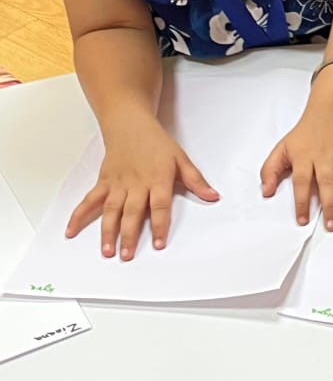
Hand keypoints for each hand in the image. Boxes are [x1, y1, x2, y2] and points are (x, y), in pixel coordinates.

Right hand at [67, 116, 218, 260]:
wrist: (130, 125)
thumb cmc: (157, 144)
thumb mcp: (181, 159)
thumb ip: (196, 181)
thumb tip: (213, 196)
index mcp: (158, 179)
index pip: (159, 205)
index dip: (160, 225)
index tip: (159, 244)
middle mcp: (136, 183)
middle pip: (132, 211)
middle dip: (129, 234)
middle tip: (128, 255)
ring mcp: (117, 183)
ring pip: (111, 210)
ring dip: (107, 231)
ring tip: (107, 251)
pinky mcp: (104, 182)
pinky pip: (90, 200)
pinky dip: (79, 215)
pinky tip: (72, 231)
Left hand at [260, 114, 332, 229]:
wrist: (331, 110)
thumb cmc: (306, 134)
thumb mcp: (282, 148)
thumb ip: (270, 170)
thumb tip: (266, 191)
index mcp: (304, 156)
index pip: (302, 181)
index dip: (302, 201)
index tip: (302, 220)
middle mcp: (324, 156)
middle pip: (327, 183)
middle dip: (329, 206)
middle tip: (331, 226)